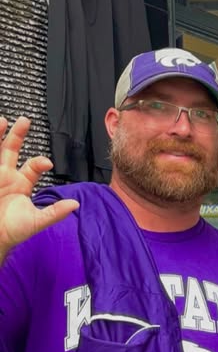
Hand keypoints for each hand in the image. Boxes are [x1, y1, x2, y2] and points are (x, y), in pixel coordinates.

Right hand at [0, 116, 76, 256]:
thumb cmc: (14, 230)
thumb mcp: (37, 221)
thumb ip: (55, 212)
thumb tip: (76, 204)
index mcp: (21, 183)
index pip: (33, 166)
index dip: (40, 162)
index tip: (47, 163)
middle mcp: (6, 175)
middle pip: (11, 149)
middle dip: (17, 135)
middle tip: (24, 120)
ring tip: (2, 120)